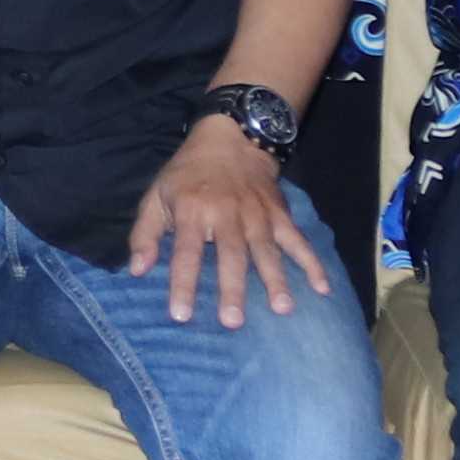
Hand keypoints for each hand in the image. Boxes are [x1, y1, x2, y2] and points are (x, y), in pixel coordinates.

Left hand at [129, 115, 336, 328]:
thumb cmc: (187, 175)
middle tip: (233, 322)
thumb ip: (145, 235)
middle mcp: (227, 214)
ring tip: (283, 309)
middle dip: (232, 289)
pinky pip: (298, 241)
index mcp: (193, 212)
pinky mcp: (279, 214)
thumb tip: (137, 271)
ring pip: (267, 251)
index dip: (182, 284)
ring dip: (276, 280)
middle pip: (230, 256)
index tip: (181, 315)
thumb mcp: (156, 196)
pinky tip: (322, 288)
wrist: (230, 137)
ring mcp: (257, 215)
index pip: (186, 253)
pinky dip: (312, 263)